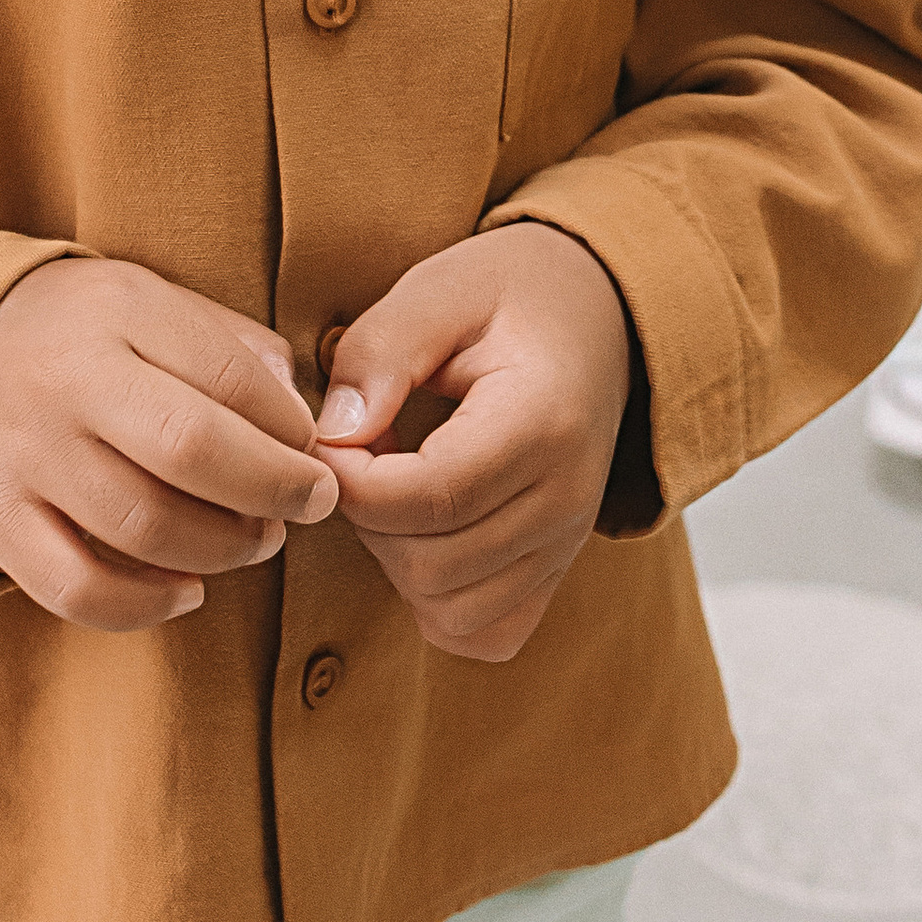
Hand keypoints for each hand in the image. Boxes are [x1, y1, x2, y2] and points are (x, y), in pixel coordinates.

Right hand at [0, 258, 337, 632]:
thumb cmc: (84, 333)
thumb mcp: (153, 302)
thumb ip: (233, 350)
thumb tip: (301, 422)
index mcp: (116, 309)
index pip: (229, 375)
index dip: (291, 426)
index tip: (315, 449)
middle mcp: (64, 379)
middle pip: (190, 451)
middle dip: (274, 489)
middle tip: (310, 503)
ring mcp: (23, 454)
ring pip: (145, 528)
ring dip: (224, 548)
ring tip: (255, 539)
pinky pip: (79, 589)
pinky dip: (146, 605)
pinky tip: (187, 589)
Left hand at [312, 227, 632, 663]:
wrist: (595, 314)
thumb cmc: (509, 295)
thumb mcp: (441, 289)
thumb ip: (382, 351)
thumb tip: (333, 433)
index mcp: (543, 423)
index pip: (430, 496)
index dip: (353, 480)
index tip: (326, 436)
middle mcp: (568, 501)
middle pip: (431, 564)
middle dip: (365, 516)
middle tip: (357, 452)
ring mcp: (568, 546)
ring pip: (450, 609)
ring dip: (394, 558)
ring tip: (391, 483)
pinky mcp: (556, 573)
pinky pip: (485, 633)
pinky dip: (435, 600)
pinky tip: (422, 531)